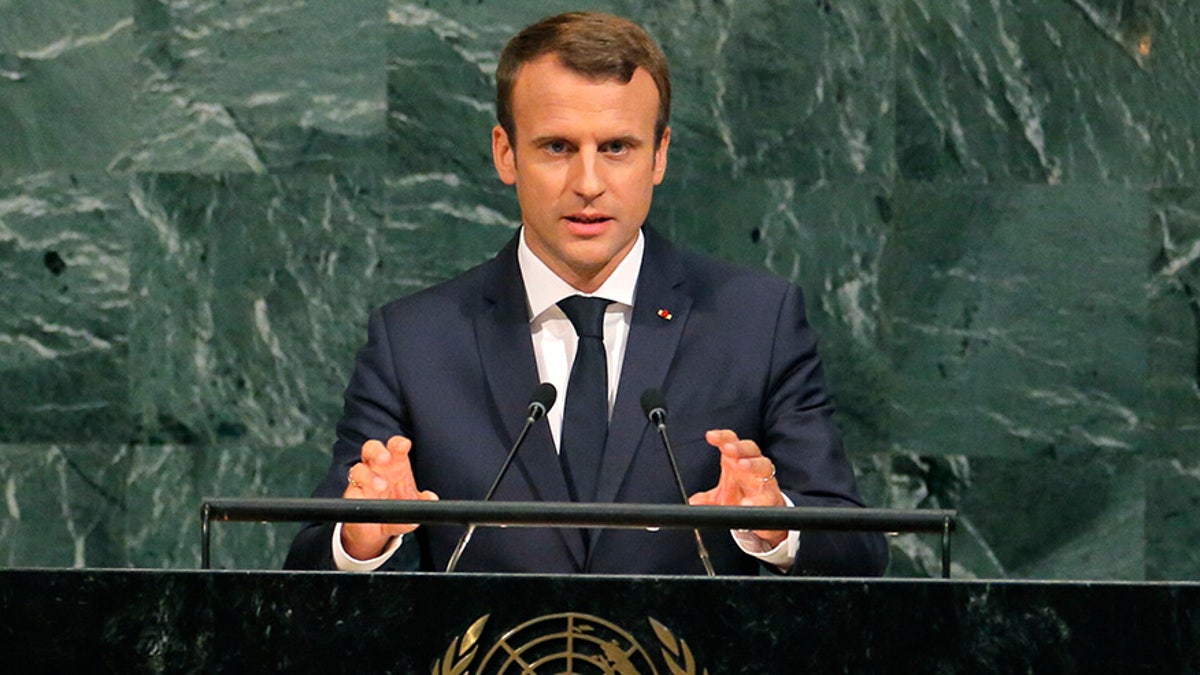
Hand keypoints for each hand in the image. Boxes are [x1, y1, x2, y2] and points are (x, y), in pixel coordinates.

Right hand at [341, 435, 438, 559]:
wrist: (378, 531)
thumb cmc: (396, 510)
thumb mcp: (413, 508)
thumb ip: (423, 502)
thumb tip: (431, 498)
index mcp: (395, 465)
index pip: (395, 447)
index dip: (398, 444)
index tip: (403, 445)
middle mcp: (377, 469)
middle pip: (371, 449)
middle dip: (377, 451)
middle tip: (384, 458)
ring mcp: (363, 481)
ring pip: (358, 469)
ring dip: (369, 476)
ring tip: (382, 486)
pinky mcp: (352, 495)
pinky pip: (351, 491)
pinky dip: (358, 494)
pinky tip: (368, 502)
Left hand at [688, 429, 786, 547]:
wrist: (765, 514)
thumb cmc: (743, 497)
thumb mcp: (721, 498)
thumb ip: (706, 499)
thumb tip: (692, 501)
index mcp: (739, 460)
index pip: (731, 442)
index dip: (722, 437)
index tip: (710, 436)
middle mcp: (754, 466)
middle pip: (750, 448)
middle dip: (739, 447)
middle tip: (727, 448)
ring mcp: (766, 480)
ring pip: (764, 465)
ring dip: (752, 464)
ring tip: (741, 465)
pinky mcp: (774, 497)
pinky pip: (769, 496)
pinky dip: (759, 499)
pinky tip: (748, 503)